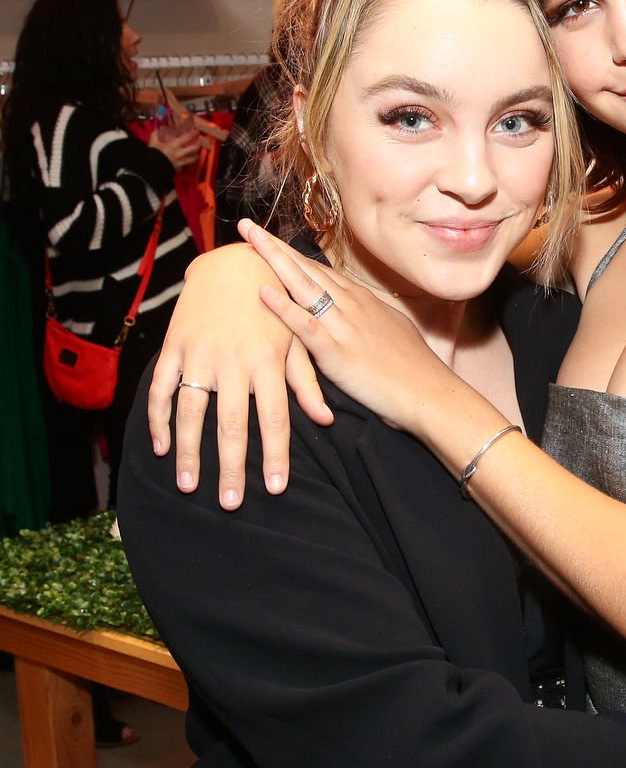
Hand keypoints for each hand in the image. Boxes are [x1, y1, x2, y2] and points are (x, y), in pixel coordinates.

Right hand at [147, 243, 331, 507]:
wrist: (232, 263)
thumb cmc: (273, 307)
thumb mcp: (296, 341)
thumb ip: (306, 382)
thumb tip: (325, 420)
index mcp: (268, 363)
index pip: (274, 419)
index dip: (275, 455)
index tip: (275, 489)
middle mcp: (234, 362)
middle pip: (232, 424)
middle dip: (231, 467)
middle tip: (229, 503)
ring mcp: (200, 355)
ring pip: (191, 412)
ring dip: (188, 452)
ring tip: (189, 486)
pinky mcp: (175, 346)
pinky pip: (162, 388)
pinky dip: (158, 418)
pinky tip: (158, 447)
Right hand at [149, 125, 201, 169]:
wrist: (151, 168)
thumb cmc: (153, 154)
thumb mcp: (153, 142)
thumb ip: (156, 134)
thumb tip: (160, 128)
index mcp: (173, 145)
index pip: (187, 137)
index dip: (193, 133)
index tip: (196, 131)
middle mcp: (180, 154)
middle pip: (195, 149)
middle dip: (199, 144)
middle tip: (200, 141)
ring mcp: (181, 162)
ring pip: (194, 159)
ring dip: (197, 155)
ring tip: (197, 152)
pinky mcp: (180, 169)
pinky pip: (187, 165)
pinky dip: (189, 162)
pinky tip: (188, 160)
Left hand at [241, 220, 447, 432]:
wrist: (428, 391)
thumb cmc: (414, 367)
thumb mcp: (394, 329)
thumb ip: (373, 316)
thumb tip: (365, 309)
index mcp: (362, 300)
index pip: (321, 270)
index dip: (293, 254)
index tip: (270, 239)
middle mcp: (351, 305)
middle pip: (306, 269)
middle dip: (274, 247)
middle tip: (246, 226)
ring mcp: (343, 325)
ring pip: (303, 286)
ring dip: (273, 261)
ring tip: (248, 241)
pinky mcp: (337, 352)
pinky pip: (306, 325)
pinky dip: (283, 307)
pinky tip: (263, 291)